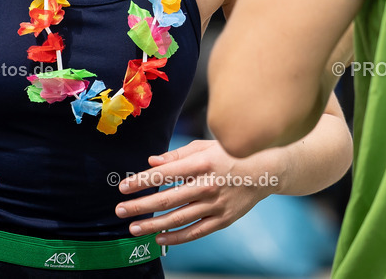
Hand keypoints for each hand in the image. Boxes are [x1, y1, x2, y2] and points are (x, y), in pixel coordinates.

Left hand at [115, 139, 274, 245]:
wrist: (265, 170)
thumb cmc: (230, 154)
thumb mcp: (204, 147)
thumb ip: (176, 156)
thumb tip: (152, 162)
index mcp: (200, 163)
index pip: (164, 174)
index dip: (141, 181)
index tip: (123, 187)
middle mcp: (207, 185)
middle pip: (167, 199)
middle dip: (140, 206)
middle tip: (120, 211)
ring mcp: (216, 204)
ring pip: (178, 219)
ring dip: (153, 225)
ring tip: (133, 228)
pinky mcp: (223, 219)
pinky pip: (195, 231)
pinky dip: (176, 237)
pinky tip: (160, 239)